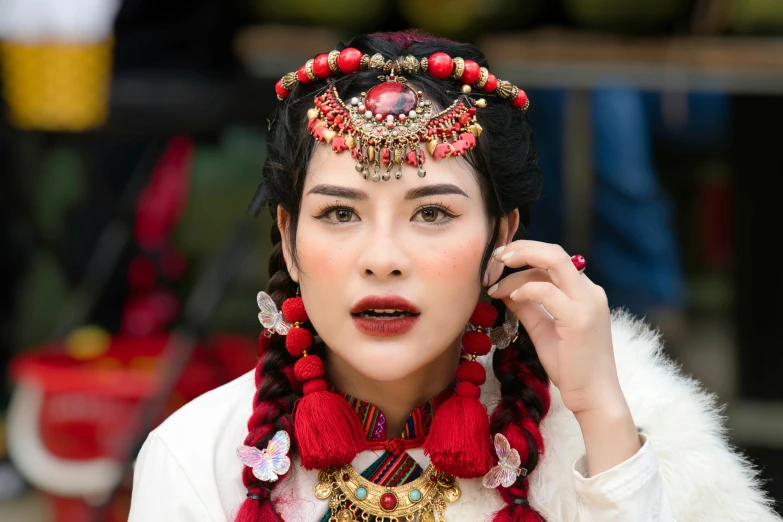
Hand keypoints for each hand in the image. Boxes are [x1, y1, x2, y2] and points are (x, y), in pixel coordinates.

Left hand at [488, 240, 624, 416]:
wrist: (593, 397)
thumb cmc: (571, 367)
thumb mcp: (543, 330)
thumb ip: (527, 308)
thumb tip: (505, 290)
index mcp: (585, 292)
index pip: (553, 260)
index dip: (525, 255)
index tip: (499, 263)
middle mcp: (590, 291)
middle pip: (554, 251)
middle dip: (521, 248)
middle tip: (496, 256)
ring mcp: (588, 302)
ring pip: (553, 261)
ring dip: (519, 264)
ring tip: (495, 281)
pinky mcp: (579, 318)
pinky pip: (547, 291)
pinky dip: (524, 289)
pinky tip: (510, 298)